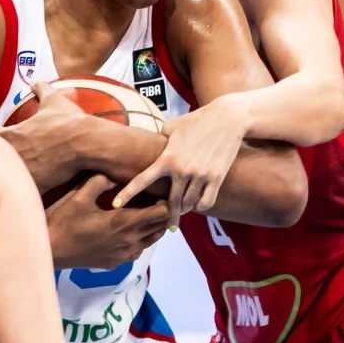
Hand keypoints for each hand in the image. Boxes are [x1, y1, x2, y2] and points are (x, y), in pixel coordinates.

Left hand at [0, 83, 91, 192]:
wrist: (87, 143)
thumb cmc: (69, 122)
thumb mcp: (54, 101)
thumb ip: (42, 90)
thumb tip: (36, 81)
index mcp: (11, 135)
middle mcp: (11, 154)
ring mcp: (22, 172)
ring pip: (0, 182)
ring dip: (0, 182)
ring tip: (1, 187)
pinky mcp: (34, 187)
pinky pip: (19, 196)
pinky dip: (19, 196)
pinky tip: (20, 197)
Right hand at [45, 175, 172, 268]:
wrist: (50, 250)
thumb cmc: (63, 221)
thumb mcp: (80, 195)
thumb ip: (101, 181)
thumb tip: (115, 175)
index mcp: (125, 222)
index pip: (161, 213)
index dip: (166, 202)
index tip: (161, 192)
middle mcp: (130, 241)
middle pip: (160, 228)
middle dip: (162, 215)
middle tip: (155, 201)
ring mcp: (124, 255)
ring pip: (150, 241)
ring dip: (151, 228)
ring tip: (144, 214)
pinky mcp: (115, 263)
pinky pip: (136, 251)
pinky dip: (139, 240)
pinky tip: (127, 231)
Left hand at [112, 96, 252, 216]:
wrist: (227, 118)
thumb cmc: (197, 120)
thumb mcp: (172, 126)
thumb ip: (159, 136)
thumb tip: (148, 140)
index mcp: (167, 158)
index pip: (142, 180)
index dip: (127, 193)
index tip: (115, 204)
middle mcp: (182, 170)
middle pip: (170, 202)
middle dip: (167, 215)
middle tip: (166, 224)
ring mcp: (200, 175)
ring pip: (188, 204)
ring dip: (184, 210)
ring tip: (182, 212)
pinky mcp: (216, 178)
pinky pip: (206, 202)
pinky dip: (200, 206)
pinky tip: (197, 205)